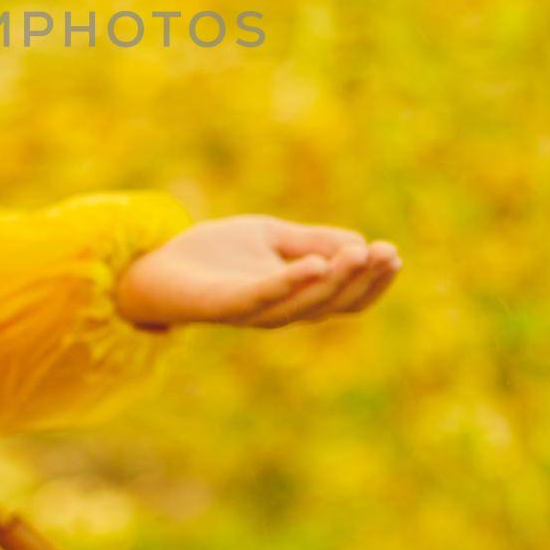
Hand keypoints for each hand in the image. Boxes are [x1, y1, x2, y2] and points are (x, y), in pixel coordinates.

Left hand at [115, 216, 400, 328]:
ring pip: (305, 304)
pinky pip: (263, 297)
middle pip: (333, 304)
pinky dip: (290, 282)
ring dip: (336, 281)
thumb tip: (359, 243)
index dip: (372, 281)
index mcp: (295, 297)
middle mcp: (279, 311)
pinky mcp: (225, 305)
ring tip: (360, 254)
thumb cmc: (213, 254)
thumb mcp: (270, 237)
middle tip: (388, 253)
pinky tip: (313, 264)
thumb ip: (311, 241)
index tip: (394, 255)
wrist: (155, 263)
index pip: (345, 297)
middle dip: (364, 279)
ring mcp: (253, 311)